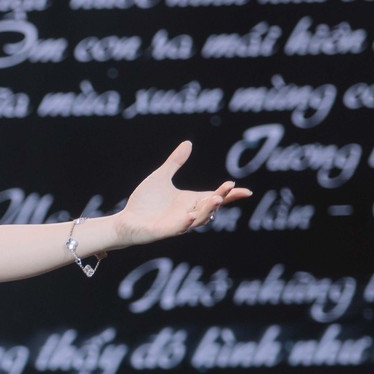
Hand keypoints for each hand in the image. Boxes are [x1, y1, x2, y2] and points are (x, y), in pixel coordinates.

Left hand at [112, 141, 250, 245]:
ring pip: (198, 219)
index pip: (215, 197)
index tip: (247, 191)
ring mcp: (178, 223)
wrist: (126, 219)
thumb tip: (188, 143)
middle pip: (210, 207)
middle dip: (220, 198)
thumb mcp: (161, 177)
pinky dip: (185, 222)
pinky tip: (190, 216)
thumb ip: (175, 162)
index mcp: (190, 201)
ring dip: (208, 210)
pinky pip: (178, 228)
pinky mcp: (165, 231)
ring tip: (215, 199)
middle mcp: (188, 213)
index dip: (230, 195)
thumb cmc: (145, 201)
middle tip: (229, 188)